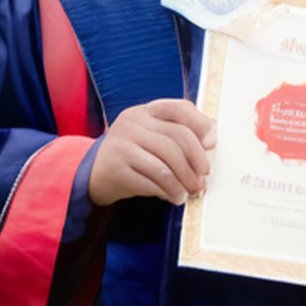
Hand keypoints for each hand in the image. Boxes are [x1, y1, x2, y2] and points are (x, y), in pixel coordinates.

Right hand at [89, 99, 216, 207]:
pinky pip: (150, 181)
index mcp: (145, 111)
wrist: (93, 173)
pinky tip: (172, 197)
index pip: (179, 108)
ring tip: (188, 193)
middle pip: (176, 138)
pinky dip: (167, 191)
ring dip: (183, 182)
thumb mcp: (151, 136)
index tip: (211, 144)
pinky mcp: (115, 167)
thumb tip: (210, 142)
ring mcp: (121, 143)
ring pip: (165, 163)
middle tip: (202, 180)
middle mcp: (132, 122)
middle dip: (196, 161)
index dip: (201, 125)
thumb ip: (177, 133)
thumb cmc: (132, 154)